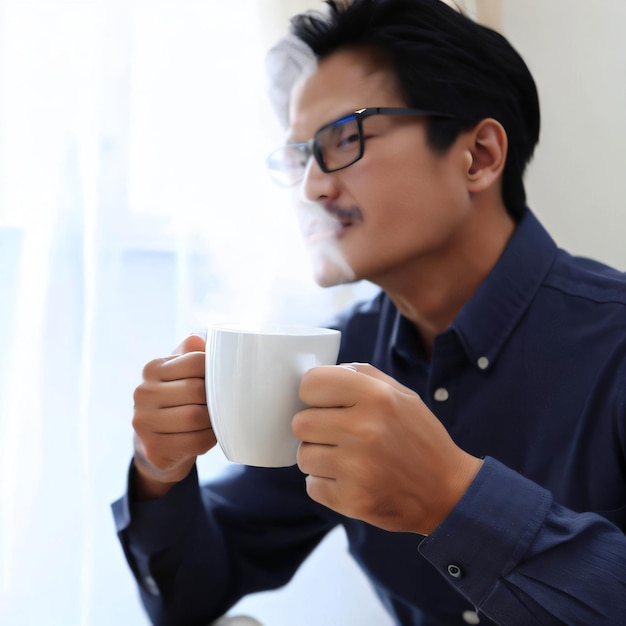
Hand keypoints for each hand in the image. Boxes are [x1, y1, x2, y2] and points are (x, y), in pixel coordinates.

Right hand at [132, 334, 215, 499]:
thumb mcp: (182, 373)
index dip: (216, 370)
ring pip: (195, 417)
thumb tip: (201, 339)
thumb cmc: (178, 399)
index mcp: (153, 368)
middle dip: (215, 398)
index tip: (223, 379)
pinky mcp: (152, 447)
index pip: (195, 361)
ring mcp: (143, 421)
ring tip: (216, 420)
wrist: (159, 442)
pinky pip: (194, 442)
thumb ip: (191, 353)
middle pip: (196, 390)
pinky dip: (208, 439)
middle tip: (224, 403)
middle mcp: (143, 393)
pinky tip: (208, 435)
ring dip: (213, 421)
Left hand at [293, 363, 481, 533]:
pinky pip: (312, 486)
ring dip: (319, 458)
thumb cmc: (419, 438)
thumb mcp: (401, 394)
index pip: (311, 383)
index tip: (323, 403)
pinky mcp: (352, 499)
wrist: (449, 492)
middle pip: (300, 423)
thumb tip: (319, 376)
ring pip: (303, 456)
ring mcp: (357, 467)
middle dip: (315, 429)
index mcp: (376, 395)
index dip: (313, 394)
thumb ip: (361, 376)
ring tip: (347, 459)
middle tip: (337, 435)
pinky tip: (351, 480)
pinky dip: (326, 484)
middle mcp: (365, 429)